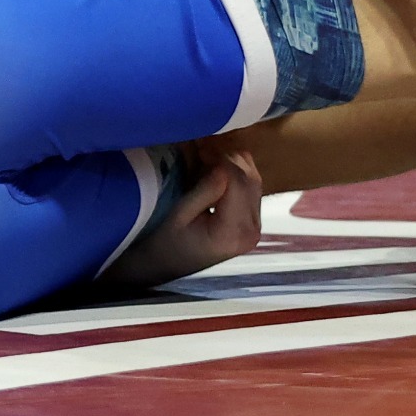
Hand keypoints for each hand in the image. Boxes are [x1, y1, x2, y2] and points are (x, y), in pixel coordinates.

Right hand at [96, 151, 263, 289]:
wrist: (162, 266)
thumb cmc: (163, 244)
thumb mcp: (178, 216)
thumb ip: (205, 191)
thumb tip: (222, 165)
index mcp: (233, 233)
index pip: (236, 182)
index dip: (218, 160)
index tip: (198, 148)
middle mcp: (252, 230)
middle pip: (248, 179)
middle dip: (226, 159)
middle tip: (200, 148)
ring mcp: (254, 226)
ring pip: (253, 179)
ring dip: (232, 164)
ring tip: (206, 157)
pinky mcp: (251, 221)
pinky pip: (252, 187)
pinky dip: (237, 172)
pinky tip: (216, 168)